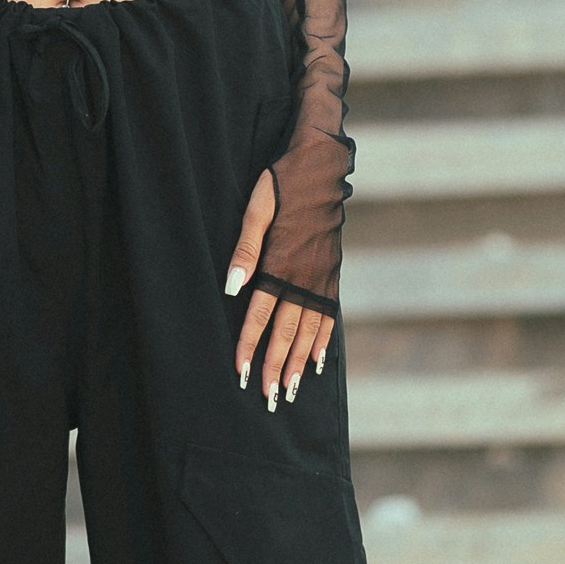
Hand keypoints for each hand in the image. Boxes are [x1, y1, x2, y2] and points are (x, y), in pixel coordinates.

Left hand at [224, 170, 334, 409]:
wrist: (323, 167)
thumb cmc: (282, 184)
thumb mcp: (257, 209)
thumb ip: (245, 250)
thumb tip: (232, 287)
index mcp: (282, 262)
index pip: (261, 313)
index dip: (250, 344)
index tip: (241, 371)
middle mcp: (304, 276)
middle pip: (287, 331)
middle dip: (275, 365)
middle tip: (268, 396)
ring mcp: (321, 277)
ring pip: (309, 330)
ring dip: (298, 362)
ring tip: (289, 389)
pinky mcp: (332, 274)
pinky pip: (328, 315)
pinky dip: (323, 341)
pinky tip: (316, 362)